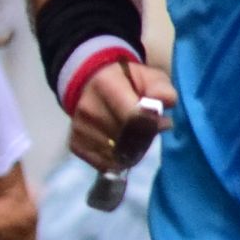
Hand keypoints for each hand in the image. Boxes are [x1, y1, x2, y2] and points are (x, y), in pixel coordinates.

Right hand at [69, 58, 177, 173]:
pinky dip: (117, 161)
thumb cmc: (128, 82)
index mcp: (105, 85)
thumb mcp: (150, 77)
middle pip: (124, 137)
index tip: (162, 123)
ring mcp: (79, 127)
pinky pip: (102, 163)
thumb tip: (163, 104)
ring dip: (131, 152)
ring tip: (136, 139)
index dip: (151, 124)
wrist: (91, 84)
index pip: (131, 116)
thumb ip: (161, 89)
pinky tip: (122, 149)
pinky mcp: (75, 143)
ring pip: (114, 153)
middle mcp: (87, 108)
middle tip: (150, 132)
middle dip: (143, 139)